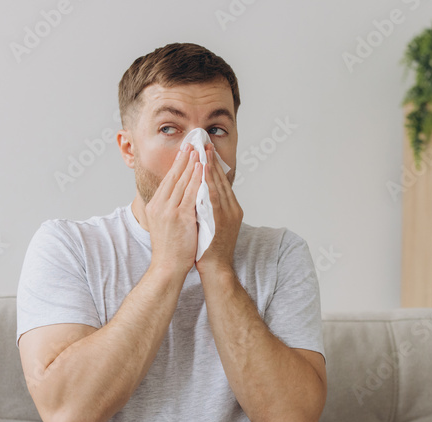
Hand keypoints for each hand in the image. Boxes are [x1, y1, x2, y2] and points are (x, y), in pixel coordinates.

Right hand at [145, 144, 202, 277]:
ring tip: (200, 150)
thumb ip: (168, 209)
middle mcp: (160, 205)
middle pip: (174, 176)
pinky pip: (191, 193)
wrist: (167, 267)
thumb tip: (178, 197)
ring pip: (183, 181)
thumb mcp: (162, 224)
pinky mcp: (180, 217)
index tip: (185, 151)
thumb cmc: (169, 249)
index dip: (177, 164)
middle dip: (185, 158)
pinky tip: (203, 169)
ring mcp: (169, 210)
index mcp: (155, 206)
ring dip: (193, 164)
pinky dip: (197, 179)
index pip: (168, 180)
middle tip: (193, 143)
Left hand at [195, 142, 242, 275]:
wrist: (215, 269)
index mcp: (231, 209)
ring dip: (211, 166)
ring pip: (219, 184)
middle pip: (221, 179)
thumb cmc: (209, 249)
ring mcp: (229, 214)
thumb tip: (199, 195)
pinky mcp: (221, 220)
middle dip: (212, 160)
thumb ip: (208, 209)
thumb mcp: (211, 224)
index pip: (221, 182)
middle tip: (204, 142)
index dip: (213, 166)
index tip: (205, 151)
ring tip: (204, 150)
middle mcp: (233, 209)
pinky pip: (214, 196)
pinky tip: (203, 170)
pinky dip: (209, 182)